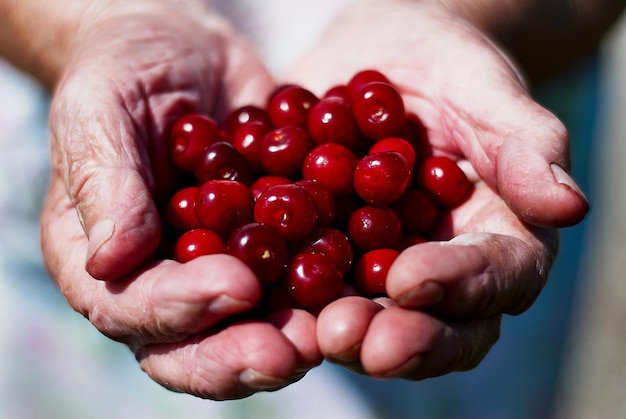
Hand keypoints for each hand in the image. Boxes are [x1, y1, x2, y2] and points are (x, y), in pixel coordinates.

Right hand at [41, 0, 320, 398]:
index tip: (236, 287)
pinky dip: (332, 285)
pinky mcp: (272, 246)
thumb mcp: (101, 111)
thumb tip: (110, 263)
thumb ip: (105, 185)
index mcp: (105, 262)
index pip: (131, 307)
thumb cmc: (122, 72)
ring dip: (297, 336)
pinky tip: (367, 284)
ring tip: (339, 329)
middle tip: (295, 352)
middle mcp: (164, 282)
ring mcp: (221, 268)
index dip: (180, 309)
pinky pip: (299, 274)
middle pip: (195, 343)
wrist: (181, 51)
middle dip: (245, 353)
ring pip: (254, 323)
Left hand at [286, 0, 587, 377]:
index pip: (497, 274)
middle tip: (353, 338)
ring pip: (375, 318)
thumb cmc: (443, 63)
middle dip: (401, 336)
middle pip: (437, 322)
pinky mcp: (330, 258)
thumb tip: (570, 204)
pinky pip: (314, 286)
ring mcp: (382, 267)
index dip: (459, 284)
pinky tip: (261, 294)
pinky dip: (292, 299)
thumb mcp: (482, 85)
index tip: (409, 280)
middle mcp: (442, 265)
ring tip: (312, 333)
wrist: (375, 58)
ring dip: (345, 333)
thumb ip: (524, 141)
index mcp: (496, 232)